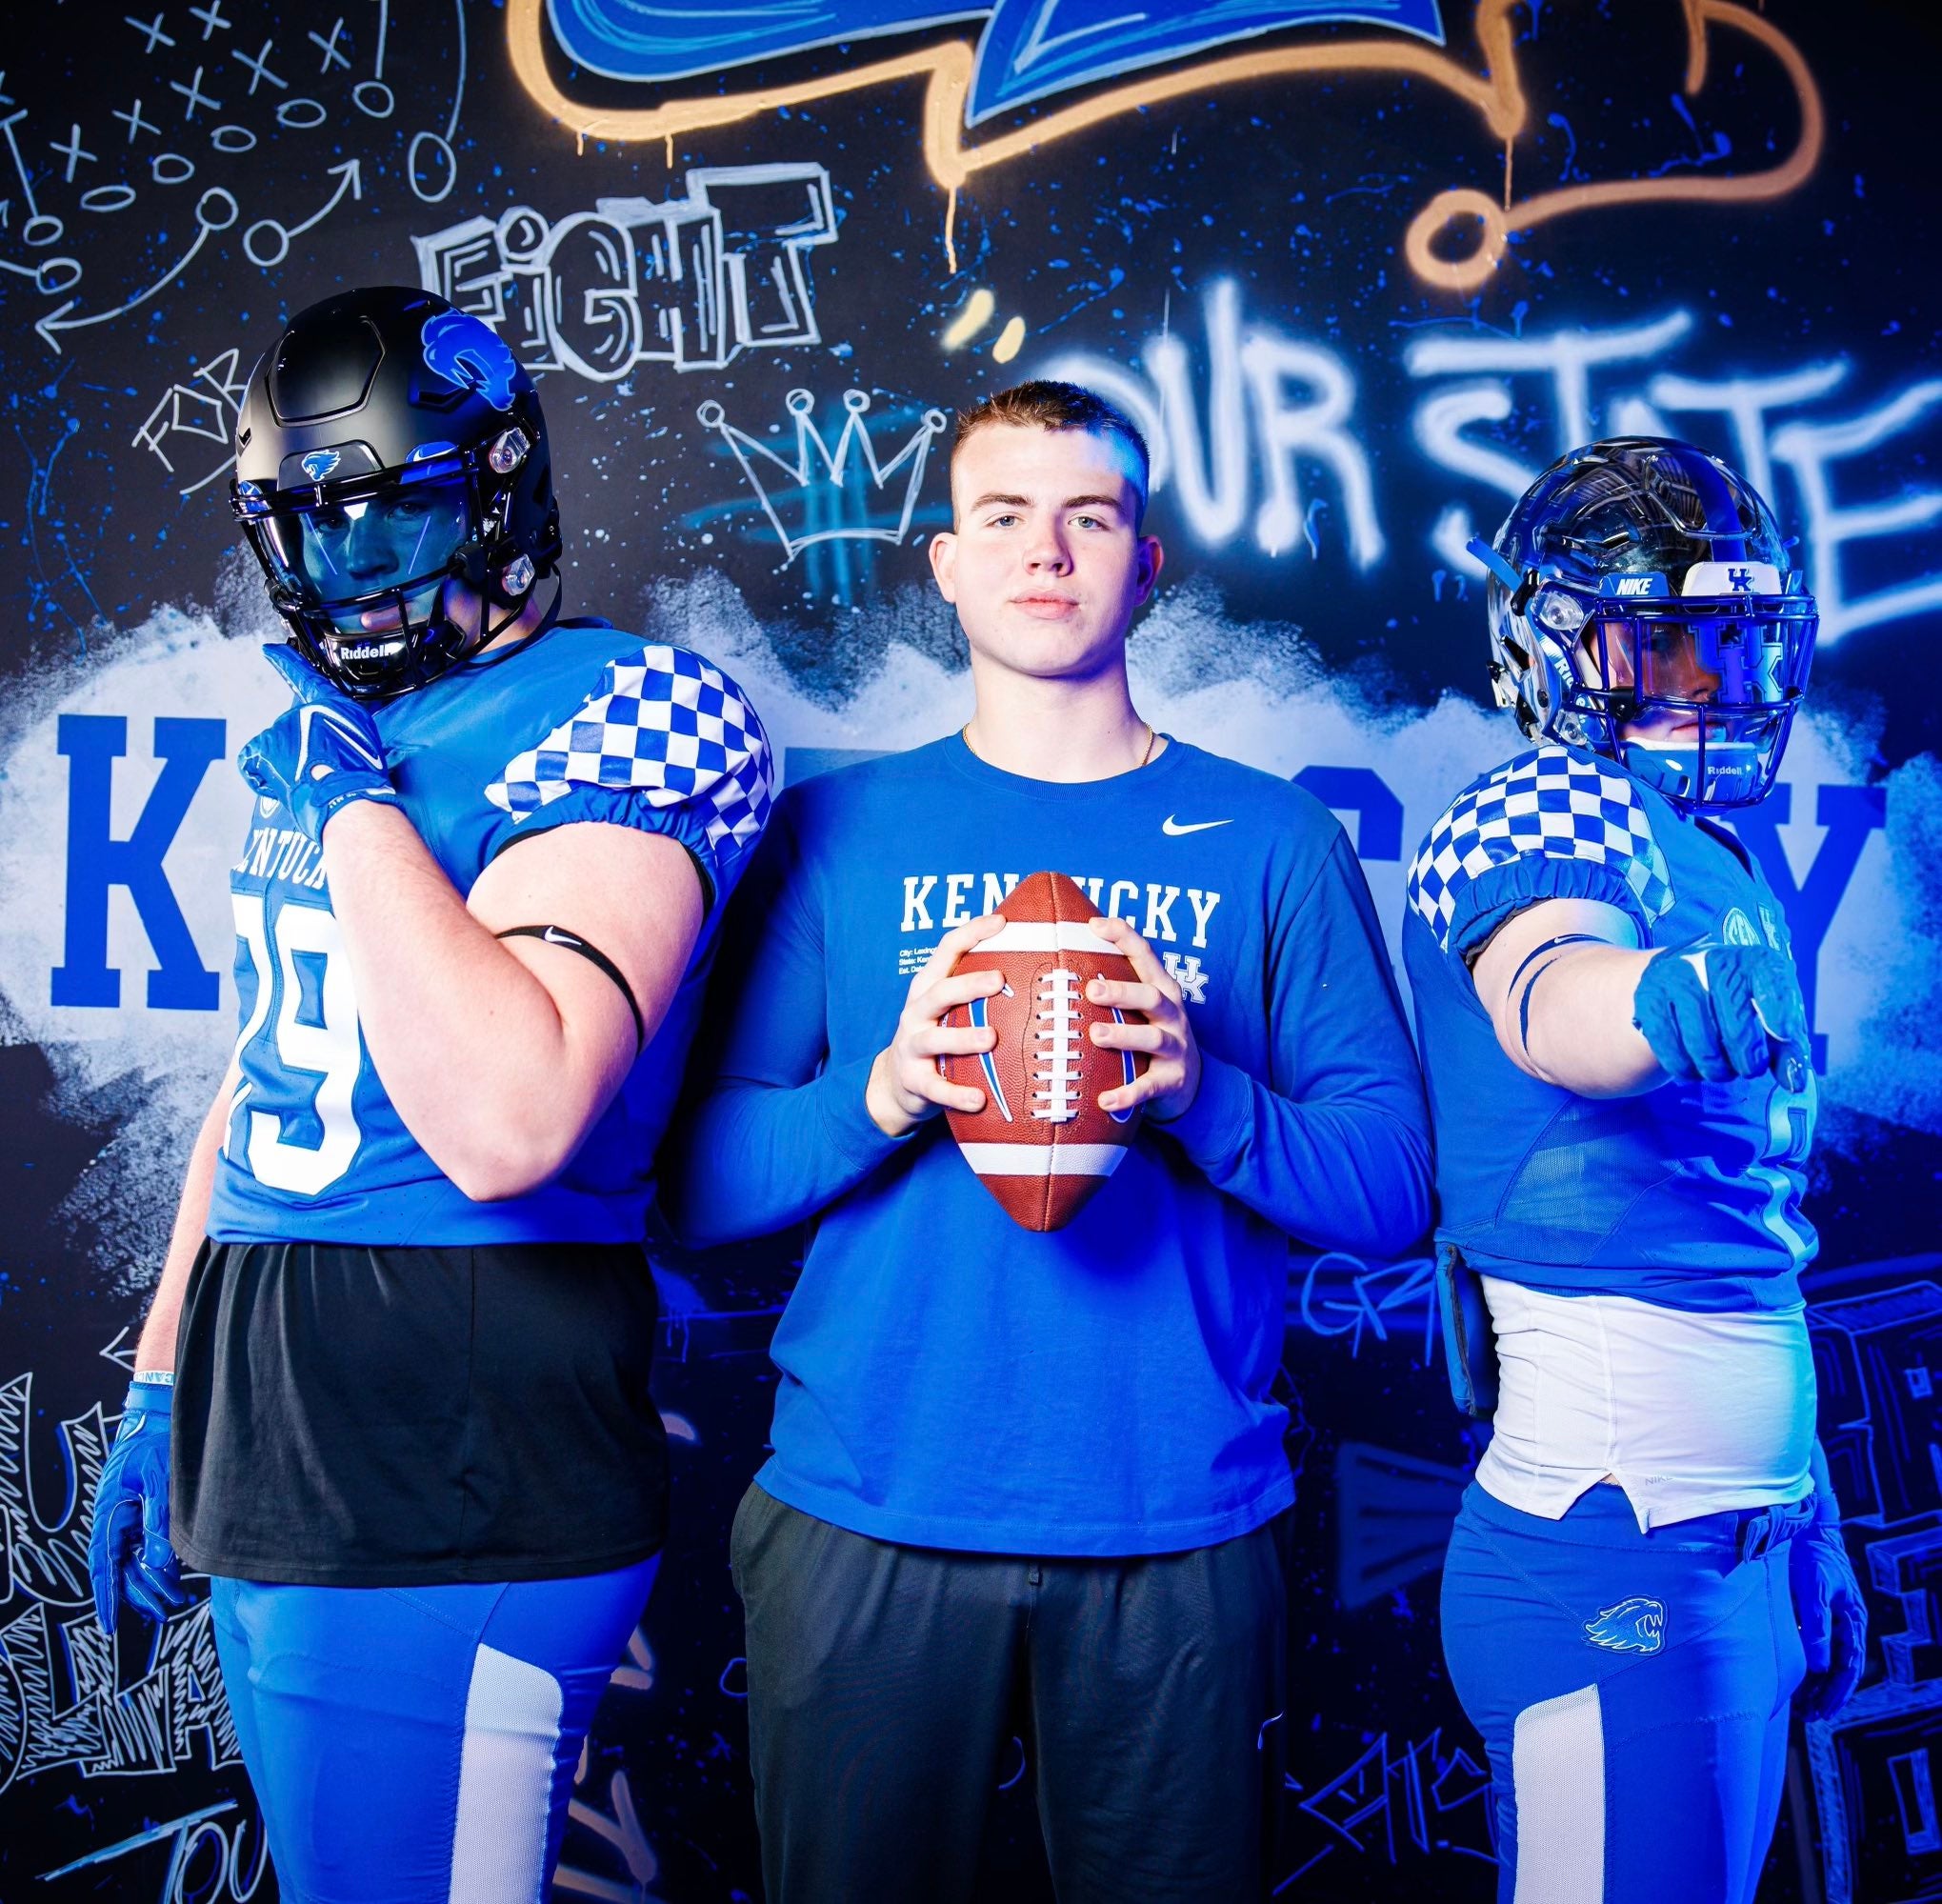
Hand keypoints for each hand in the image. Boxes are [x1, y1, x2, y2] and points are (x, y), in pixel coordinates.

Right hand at [89, 1381, 191, 1633]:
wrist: (158, 1414)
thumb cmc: (154, 1445)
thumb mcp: (157, 1483)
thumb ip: (157, 1523)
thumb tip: (157, 1562)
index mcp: (108, 1516)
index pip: (105, 1568)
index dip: (108, 1599)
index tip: (110, 1627)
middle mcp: (112, 1522)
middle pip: (122, 1570)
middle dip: (140, 1594)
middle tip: (163, 1613)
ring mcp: (124, 1518)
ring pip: (133, 1561)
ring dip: (151, 1581)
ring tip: (173, 1601)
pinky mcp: (138, 1511)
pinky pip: (142, 1545)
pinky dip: (155, 1562)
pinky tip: (171, 1574)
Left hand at [237, 643, 397, 844]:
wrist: (347, 795)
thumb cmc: (359, 775)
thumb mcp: (364, 740)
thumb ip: (345, 729)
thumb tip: (340, 737)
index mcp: (331, 705)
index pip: (303, 677)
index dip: (286, 662)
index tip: (270, 651)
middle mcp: (304, 711)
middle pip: (292, 729)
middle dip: (301, 751)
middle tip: (317, 770)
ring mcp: (283, 727)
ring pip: (275, 746)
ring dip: (287, 764)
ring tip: (306, 779)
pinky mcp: (266, 745)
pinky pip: (254, 761)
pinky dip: (263, 775)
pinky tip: (283, 783)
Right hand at [865, 916, 1005, 1138]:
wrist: (895, 1084)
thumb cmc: (936, 1035)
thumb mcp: (948, 1007)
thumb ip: (975, 987)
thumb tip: (1032, 959)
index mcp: (928, 987)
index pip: (946, 950)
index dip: (972, 933)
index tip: (1002, 921)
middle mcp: (916, 1011)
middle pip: (939, 991)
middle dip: (968, 984)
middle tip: (999, 980)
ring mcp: (912, 1046)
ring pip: (935, 1038)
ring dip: (963, 1038)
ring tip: (991, 1038)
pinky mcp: (914, 1080)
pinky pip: (935, 1088)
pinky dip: (956, 1094)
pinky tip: (979, 1099)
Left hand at [1084, 915, 1200, 1121]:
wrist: (1192, 1082)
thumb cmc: (1152, 1034)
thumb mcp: (1141, 1007)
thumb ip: (1114, 984)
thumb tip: (1061, 955)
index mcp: (1161, 990)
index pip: (1145, 956)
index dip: (1123, 936)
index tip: (1094, 924)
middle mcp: (1172, 1015)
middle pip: (1151, 996)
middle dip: (1122, 991)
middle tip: (1091, 989)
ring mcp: (1175, 1048)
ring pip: (1153, 1038)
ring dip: (1124, 1035)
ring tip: (1095, 1034)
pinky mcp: (1172, 1081)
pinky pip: (1149, 1087)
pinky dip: (1128, 1094)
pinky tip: (1105, 1100)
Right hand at [1630, 943, 1809, 1084]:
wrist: (1681, 983)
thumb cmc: (1738, 1005)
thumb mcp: (1769, 1017)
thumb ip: (1787, 1049)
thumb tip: (1794, 1083)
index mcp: (1752, 960)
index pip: (1770, 978)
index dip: (1780, 1009)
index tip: (1785, 1035)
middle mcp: (1713, 960)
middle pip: (1737, 1023)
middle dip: (1748, 1059)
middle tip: (1750, 1070)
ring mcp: (1676, 978)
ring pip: (1701, 1044)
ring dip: (1716, 1069)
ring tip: (1722, 1070)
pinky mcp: (1648, 998)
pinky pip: (1670, 1049)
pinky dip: (1685, 1069)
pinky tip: (1694, 1068)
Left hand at [1791, 1518, 1867, 1719]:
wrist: (1805, 1527)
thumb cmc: (1809, 1555)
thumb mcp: (1812, 1589)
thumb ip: (1816, 1626)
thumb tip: (1818, 1666)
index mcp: (1853, 1619)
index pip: (1848, 1666)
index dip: (1836, 1691)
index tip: (1823, 1711)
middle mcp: (1848, 1623)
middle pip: (1840, 1669)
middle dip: (1827, 1695)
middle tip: (1810, 1717)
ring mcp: (1835, 1619)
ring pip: (1829, 1661)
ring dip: (1818, 1685)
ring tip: (1803, 1708)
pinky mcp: (1818, 1613)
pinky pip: (1818, 1647)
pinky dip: (1809, 1666)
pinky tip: (1797, 1679)